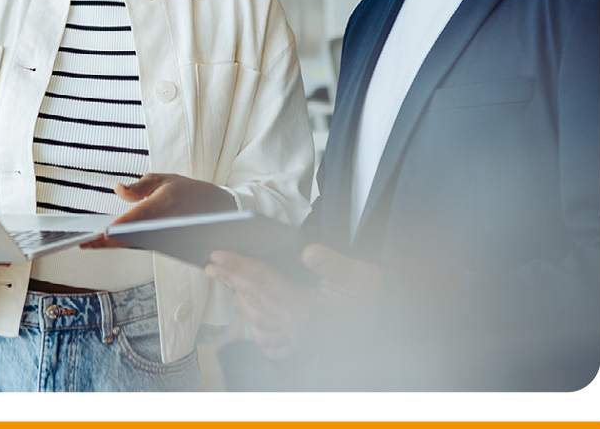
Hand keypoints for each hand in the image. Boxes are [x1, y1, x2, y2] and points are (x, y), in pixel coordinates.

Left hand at [82, 173, 236, 249]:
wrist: (218, 210)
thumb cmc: (188, 192)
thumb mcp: (164, 179)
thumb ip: (139, 186)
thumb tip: (118, 189)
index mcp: (163, 206)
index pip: (134, 221)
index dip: (115, 230)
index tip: (98, 233)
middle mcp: (164, 227)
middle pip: (130, 239)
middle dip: (107, 243)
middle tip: (84, 243)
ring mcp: (166, 240)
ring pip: (135, 245)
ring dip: (113, 246)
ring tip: (89, 243)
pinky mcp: (167, 246)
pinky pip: (143, 246)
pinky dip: (125, 245)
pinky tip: (108, 242)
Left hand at [205, 244, 381, 358]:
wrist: (388, 320)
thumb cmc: (370, 295)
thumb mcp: (358, 274)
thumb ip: (332, 263)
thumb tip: (308, 251)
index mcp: (306, 311)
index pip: (262, 282)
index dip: (237, 266)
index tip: (216, 254)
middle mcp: (297, 330)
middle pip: (253, 298)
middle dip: (230, 278)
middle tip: (211, 263)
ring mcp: (296, 341)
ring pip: (255, 320)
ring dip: (240, 299)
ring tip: (227, 280)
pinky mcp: (300, 347)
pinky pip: (267, 340)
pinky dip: (254, 324)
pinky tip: (250, 311)